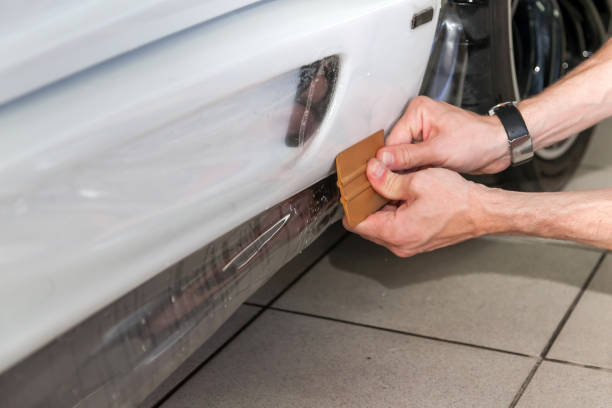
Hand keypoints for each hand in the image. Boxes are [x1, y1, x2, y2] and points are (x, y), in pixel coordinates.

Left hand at [344, 158, 487, 256]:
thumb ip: (387, 179)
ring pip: (380, 225)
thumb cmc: (457, 200)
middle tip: (371, 181)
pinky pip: (394, 227)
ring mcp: (408, 245)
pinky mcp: (415, 240)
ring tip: (389, 186)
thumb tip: (370, 172)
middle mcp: (399, 244)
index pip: (355, 223)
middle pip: (366, 224)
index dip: (351, 203)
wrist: (481, 212)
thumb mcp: (417, 182)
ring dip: (380, 206)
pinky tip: (402, 195)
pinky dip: (393, 211)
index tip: (353, 188)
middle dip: (365, 203)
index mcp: (395, 233)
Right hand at [377, 96, 510, 173]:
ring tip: (414, 180)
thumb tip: (382, 159)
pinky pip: (414, 160)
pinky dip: (416, 170)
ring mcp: (423, 132)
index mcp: (418, 111)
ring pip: (403, 157)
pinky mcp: (429, 144)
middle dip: (399, 167)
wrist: (500, 147)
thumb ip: (408, 156)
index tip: (385, 180)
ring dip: (408, 170)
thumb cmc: (478, 141)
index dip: (389, 162)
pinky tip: (421, 178)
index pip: (392, 141)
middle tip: (399, 184)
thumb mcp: (439, 151)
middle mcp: (418, 118)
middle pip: (396, 148)